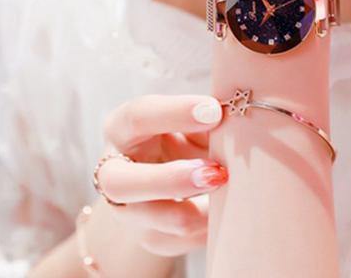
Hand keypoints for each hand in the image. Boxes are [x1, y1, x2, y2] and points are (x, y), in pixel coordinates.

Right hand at [94, 94, 226, 256]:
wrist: (170, 169)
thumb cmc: (183, 131)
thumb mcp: (190, 117)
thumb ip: (207, 115)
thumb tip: (236, 114)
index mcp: (122, 129)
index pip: (137, 117)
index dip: (175, 113)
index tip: (215, 111)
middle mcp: (114, 172)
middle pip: (123, 184)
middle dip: (172, 180)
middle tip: (217, 172)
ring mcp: (130, 211)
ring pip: (156, 221)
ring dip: (199, 211)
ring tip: (232, 193)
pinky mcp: (152, 237)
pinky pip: (183, 239)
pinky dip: (211, 226)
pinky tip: (233, 211)